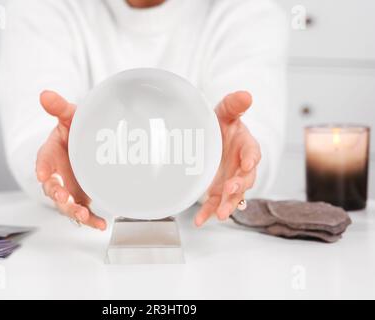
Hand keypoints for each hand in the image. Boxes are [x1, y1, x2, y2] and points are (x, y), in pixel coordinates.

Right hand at [36, 90, 106, 229]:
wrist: (84, 143)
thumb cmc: (73, 129)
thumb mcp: (69, 117)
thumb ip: (59, 108)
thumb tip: (45, 94)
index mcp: (50, 154)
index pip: (43, 160)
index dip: (42, 167)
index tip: (44, 174)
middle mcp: (56, 174)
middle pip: (52, 188)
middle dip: (57, 195)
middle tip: (64, 199)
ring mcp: (68, 188)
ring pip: (66, 204)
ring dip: (73, 211)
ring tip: (83, 215)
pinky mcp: (80, 197)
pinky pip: (83, 212)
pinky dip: (91, 220)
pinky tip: (101, 225)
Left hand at [195, 91, 260, 226]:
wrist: (215, 138)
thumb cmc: (223, 125)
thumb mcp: (225, 112)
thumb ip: (234, 105)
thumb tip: (246, 94)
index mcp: (246, 146)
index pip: (252, 152)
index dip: (251, 158)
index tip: (248, 164)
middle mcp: (242, 167)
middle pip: (245, 179)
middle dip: (239, 186)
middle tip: (231, 190)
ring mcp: (231, 181)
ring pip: (233, 196)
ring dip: (227, 205)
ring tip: (220, 214)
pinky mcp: (219, 191)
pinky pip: (215, 204)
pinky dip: (207, 213)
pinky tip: (199, 222)